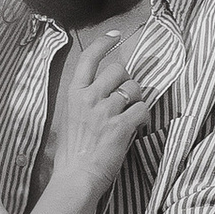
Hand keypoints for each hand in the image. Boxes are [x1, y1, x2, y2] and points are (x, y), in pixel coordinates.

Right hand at [53, 30, 151, 189]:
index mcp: (74, 94)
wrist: (76, 177)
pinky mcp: (121, 125)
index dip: (104, 43)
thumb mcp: (71, 118)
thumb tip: (109, 90)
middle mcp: (89, 97)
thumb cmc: (73, 152)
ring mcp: (106, 110)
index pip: (89, 58)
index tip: (115, 36)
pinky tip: (135, 127)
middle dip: (127, 81)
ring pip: (135, 89)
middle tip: (126, 97)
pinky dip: (144, 117)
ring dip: (137, 100)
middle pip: (119, 70)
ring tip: (129, 116)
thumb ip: (87, 100)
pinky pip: (143, 109)